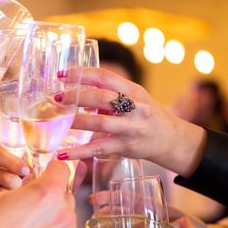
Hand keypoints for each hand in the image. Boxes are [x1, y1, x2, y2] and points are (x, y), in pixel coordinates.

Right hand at [0, 160, 76, 227]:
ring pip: (66, 225)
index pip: (62, 170)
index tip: (48, 178)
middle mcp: (64, 214)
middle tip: (33, 214)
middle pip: (66, 199)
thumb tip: (36, 192)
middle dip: (53, 203)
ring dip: (53, 226)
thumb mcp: (3, 197)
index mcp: (48, 192)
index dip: (52, 173)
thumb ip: (28, 192)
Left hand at [56, 67, 206, 177]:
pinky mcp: (126, 147)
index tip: (62, 74)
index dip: (82, 74)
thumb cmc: (146, 115)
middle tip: (57, 97)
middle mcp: (136, 107)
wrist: (170, 139)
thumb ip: (109, 94)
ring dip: (78, 121)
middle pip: (103, 98)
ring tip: (60, 122)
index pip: (105, 77)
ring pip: (101, 123)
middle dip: (78, 96)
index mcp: (134, 90)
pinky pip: (99, 149)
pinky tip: (62, 154)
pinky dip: (79, 152)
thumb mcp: (134, 98)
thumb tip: (76, 93)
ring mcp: (131, 128)